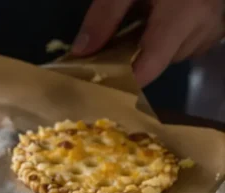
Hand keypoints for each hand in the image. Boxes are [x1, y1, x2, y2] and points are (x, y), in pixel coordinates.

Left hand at [72, 0, 224, 85]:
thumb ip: (104, 16)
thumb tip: (82, 51)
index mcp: (184, 13)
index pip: (152, 64)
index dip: (126, 77)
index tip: (102, 79)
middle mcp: (205, 25)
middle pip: (162, 62)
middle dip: (138, 55)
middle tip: (121, 36)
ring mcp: (215, 26)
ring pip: (176, 55)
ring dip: (157, 45)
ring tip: (145, 20)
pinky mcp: (218, 26)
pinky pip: (190, 44)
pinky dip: (173, 38)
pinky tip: (163, 18)